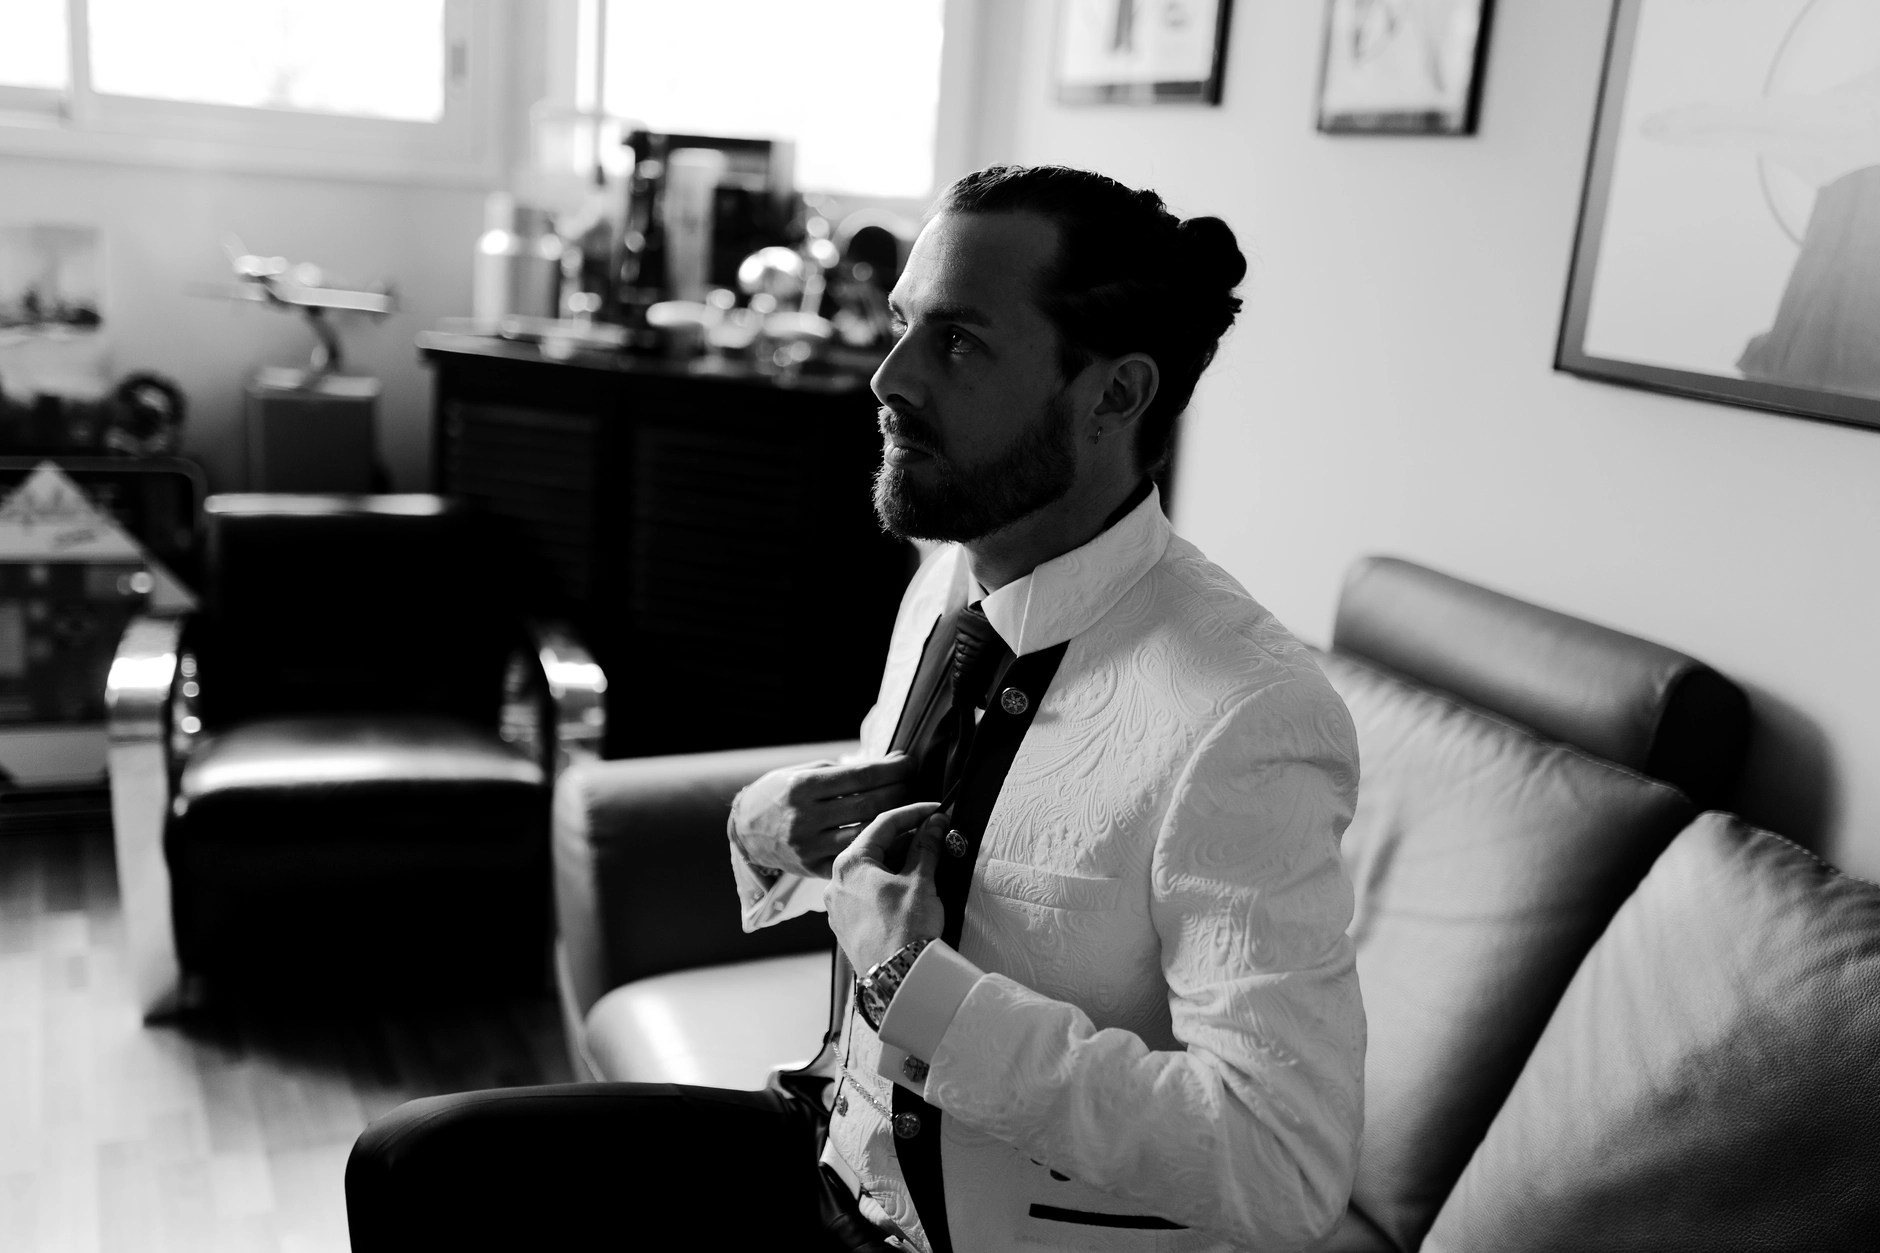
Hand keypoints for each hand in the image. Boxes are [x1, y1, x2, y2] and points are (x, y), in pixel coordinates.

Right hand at [731, 754, 917, 878]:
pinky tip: (897, 838)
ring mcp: (808, 846)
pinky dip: (879, 849)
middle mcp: (805, 817)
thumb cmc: (779, 794)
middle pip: (869, 804)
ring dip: (896, 821)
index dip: (892, 769)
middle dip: (900, 791)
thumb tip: (889, 765)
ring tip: (912, 809)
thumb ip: (842, 771)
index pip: (861, 776)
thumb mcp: (802, 772)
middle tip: (914, 784)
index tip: (909, 763)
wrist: (745, 830)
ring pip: (866, 834)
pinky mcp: (812, 868)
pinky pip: (854, 859)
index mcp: (803, 786)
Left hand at [827, 803, 947, 974]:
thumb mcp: (920, 881)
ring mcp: (839, 907)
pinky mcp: (847, 925)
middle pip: (875, 848)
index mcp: (849, 865)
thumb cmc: (904, 933)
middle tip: (936, 836)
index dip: (913, 813)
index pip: (883, 824)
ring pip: (871, 872)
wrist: (898, 981)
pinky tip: (910, 889)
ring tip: (928, 863)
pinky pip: (867, 894)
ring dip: (899, 863)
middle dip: (908, 840)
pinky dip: (888, 885)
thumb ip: (926, 847)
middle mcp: (836, 883)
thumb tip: (934, 824)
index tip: (934, 811)